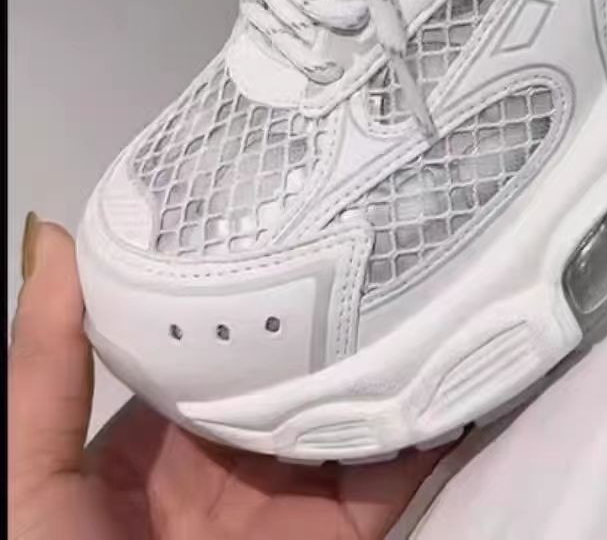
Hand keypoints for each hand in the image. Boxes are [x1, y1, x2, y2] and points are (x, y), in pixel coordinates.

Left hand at [8, 216, 443, 539]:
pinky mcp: (351, 529)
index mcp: (164, 440)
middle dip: (334, 303)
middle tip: (380, 216)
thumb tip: (55, 234)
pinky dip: (438, 412)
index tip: (288, 202)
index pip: (214, 339)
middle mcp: (240, 454)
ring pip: (358, 403)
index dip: (248, 278)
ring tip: (435, 260)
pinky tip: (462, 345)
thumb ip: (44, 367)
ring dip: (397, 345)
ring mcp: (299, 493)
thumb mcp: (32, 475)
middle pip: (296, 365)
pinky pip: (402, 464)